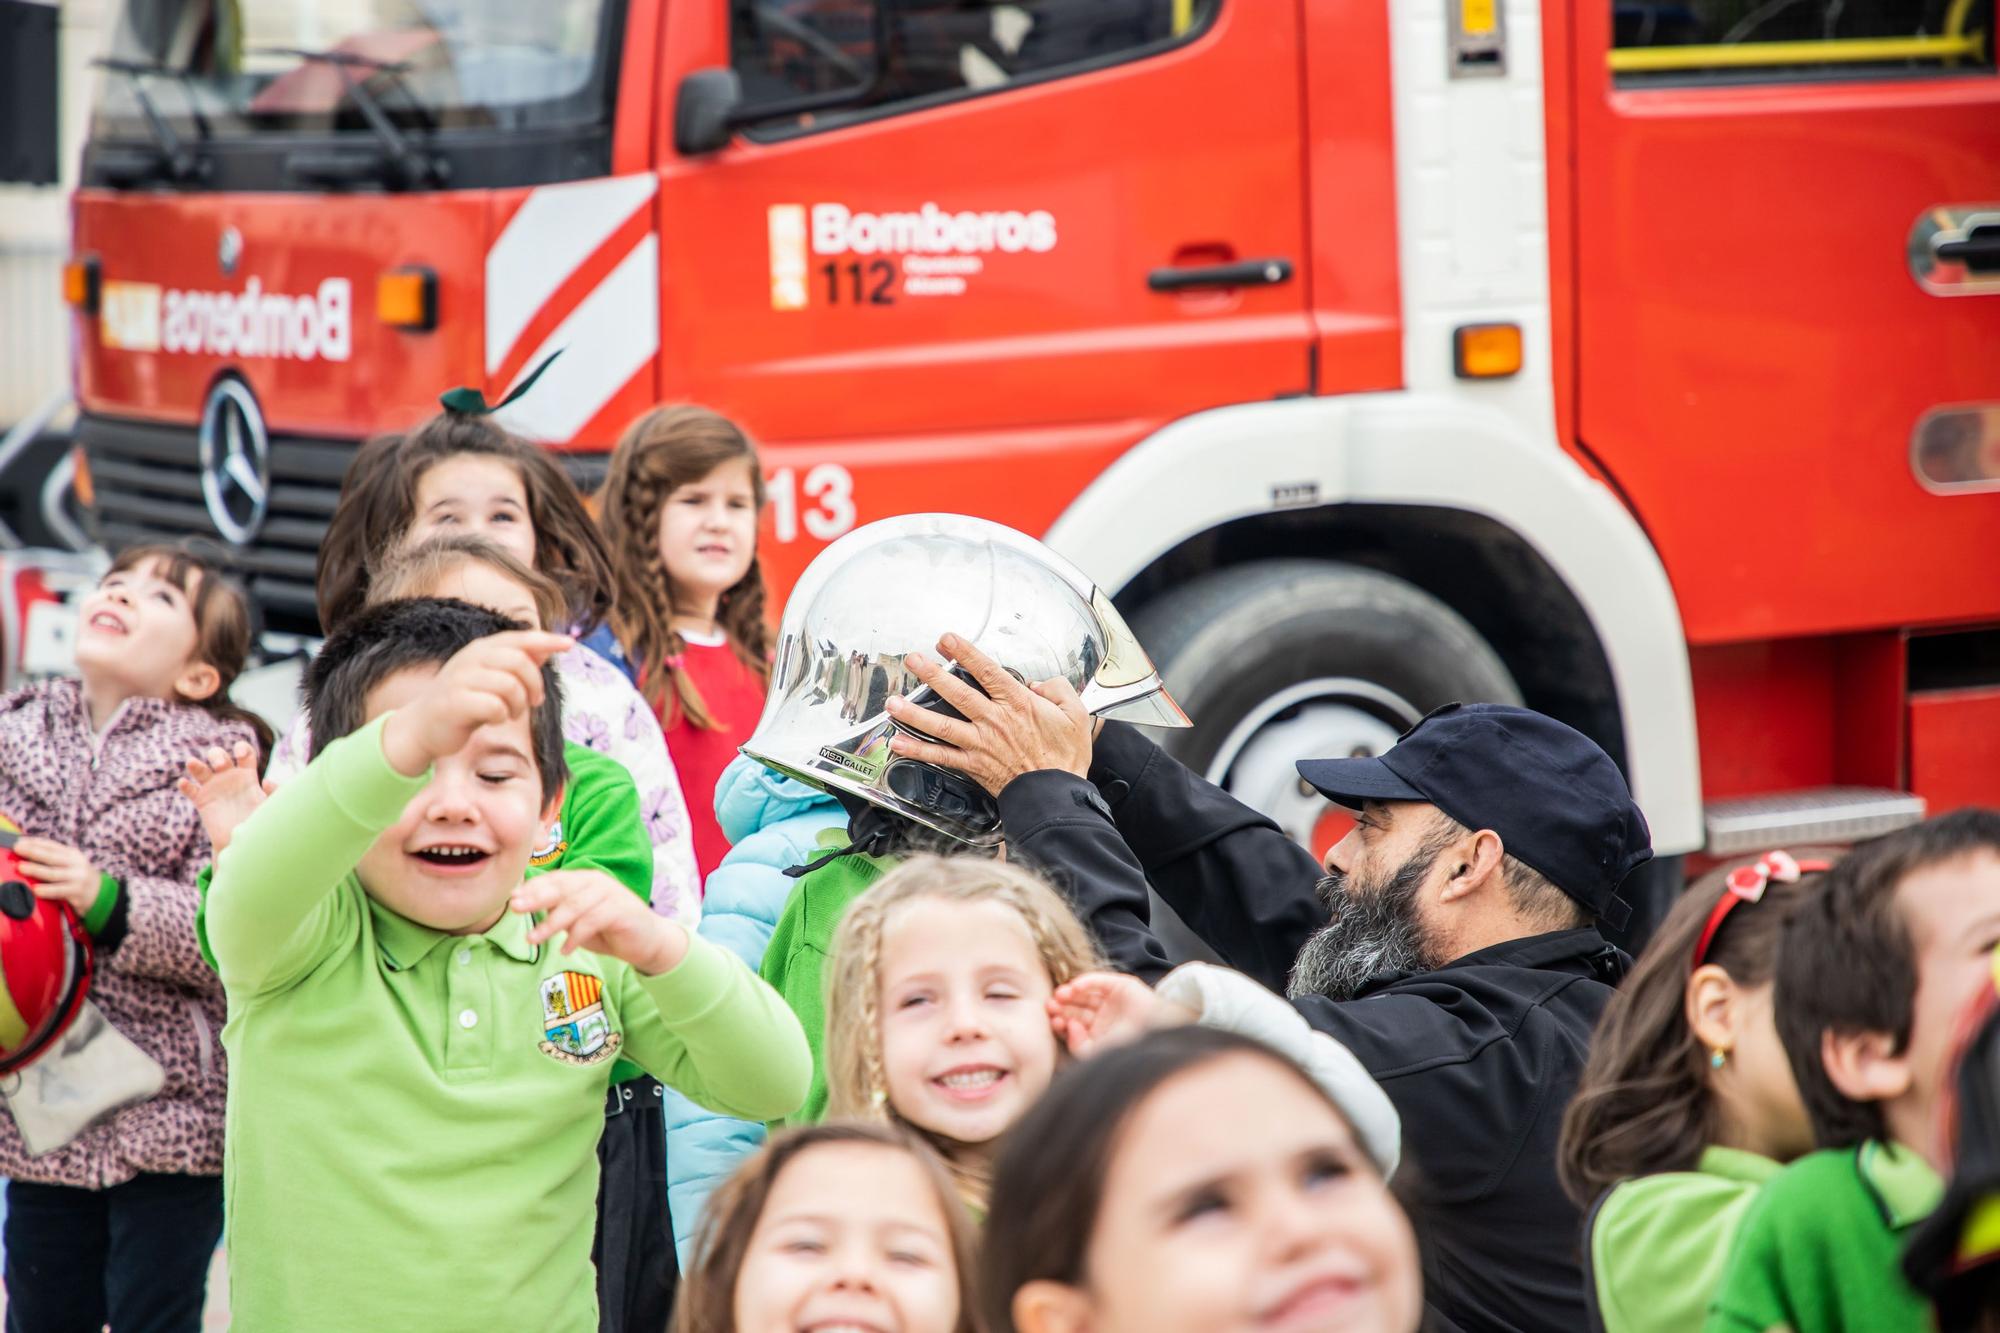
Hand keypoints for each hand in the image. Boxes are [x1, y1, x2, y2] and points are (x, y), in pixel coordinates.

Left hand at [10, 838, 100, 913]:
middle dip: (33, 852)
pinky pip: (59, 891)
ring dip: (36, 870)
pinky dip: (47, 890)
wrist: (100, 894)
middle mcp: (76, 864)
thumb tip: (27, 852)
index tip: (20, 841)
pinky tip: (36, 890)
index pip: (52, 846)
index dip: (35, 842)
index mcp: (72, 854)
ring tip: (22, 868)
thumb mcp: (70, 864)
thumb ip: (53, 858)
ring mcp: (77, 877)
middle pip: (52, 857)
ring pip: (53, 873)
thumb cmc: (77, 878)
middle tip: (18, 849)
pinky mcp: (77, 892)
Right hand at [176, 740, 271, 852]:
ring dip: (196, 765)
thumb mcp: (273, 805)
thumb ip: (275, 792)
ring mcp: (214, 788)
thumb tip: (266, 781)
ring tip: (192, 763)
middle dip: (217, 755)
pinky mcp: (203, 801)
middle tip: (219, 766)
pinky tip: (183, 783)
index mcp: (248, 775)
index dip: (242, 748)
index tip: (240, 755)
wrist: (246, 841)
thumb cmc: (262, 821)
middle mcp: (229, 777)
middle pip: (219, 756)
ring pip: (201, 769)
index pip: (244, 753)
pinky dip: (185, 786)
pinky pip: (190, 790)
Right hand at [380, 630, 572, 776]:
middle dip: (534, 684)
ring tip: (511, 713)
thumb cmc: (463, 703)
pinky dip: (502, 716)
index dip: (546, 640)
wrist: (423, 727)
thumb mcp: (491, 679)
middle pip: (519, 661)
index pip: (519, 638)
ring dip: (518, 704)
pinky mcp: (454, 702)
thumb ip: (516, 664)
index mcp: (480, 649)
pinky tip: (494, 720)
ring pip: (509, 685)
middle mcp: (470, 658)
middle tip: (534, 702)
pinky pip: (495, 706)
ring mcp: (460, 679)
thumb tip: (546, 649)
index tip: (569, 644)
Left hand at [512, 870, 689, 975]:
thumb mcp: (578, 919)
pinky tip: (566, 949)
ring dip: (551, 923)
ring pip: (574, 906)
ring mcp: (610, 894)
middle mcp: (596, 882)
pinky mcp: (621, 910)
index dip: (533, 888)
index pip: (554, 879)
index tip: (513, 899)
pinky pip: (592, 921)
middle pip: (562, 887)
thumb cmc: (608, 929)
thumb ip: (557, 911)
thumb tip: (523, 903)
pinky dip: (576, 936)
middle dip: (536, 897)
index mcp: (584, 880)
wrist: (648, 941)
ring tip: (534, 939)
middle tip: (516, 908)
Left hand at [884, 633, 1092, 796]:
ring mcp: (981, 744)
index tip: (947, 640)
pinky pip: (941, 756)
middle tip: (913, 660)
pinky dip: (918, 750)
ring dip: (915, 712)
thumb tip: (1039, 683)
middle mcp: (995, 721)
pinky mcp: (974, 765)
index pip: (986, 671)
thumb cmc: (1065, 757)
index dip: (965, 653)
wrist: (1055, 794)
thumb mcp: (1075, 714)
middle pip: (957, 693)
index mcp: (1018, 704)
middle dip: (932, 674)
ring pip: (942, 724)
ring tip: (893, 701)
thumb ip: (1057, 689)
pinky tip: (899, 743)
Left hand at [1046, 970, 1193, 1057]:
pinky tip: (1074, 987)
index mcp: (1098, 1033)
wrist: (1159, 1034)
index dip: (1062, 1022)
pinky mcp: (1120, 985)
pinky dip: (1085, 982)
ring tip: (1060, 995)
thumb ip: (1080, 1045)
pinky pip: (1098, 981)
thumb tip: (1068, 1028)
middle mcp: (1103, 1016)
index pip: (1073, 1025)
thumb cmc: (1131, 1047)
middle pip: (1076, 1008)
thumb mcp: (1100, 1053)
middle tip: (1050, 1006)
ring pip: (1084, 994)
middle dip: (1063, 1007)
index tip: (1053, 1022)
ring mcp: (1111, 1000)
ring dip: (1070, 993)